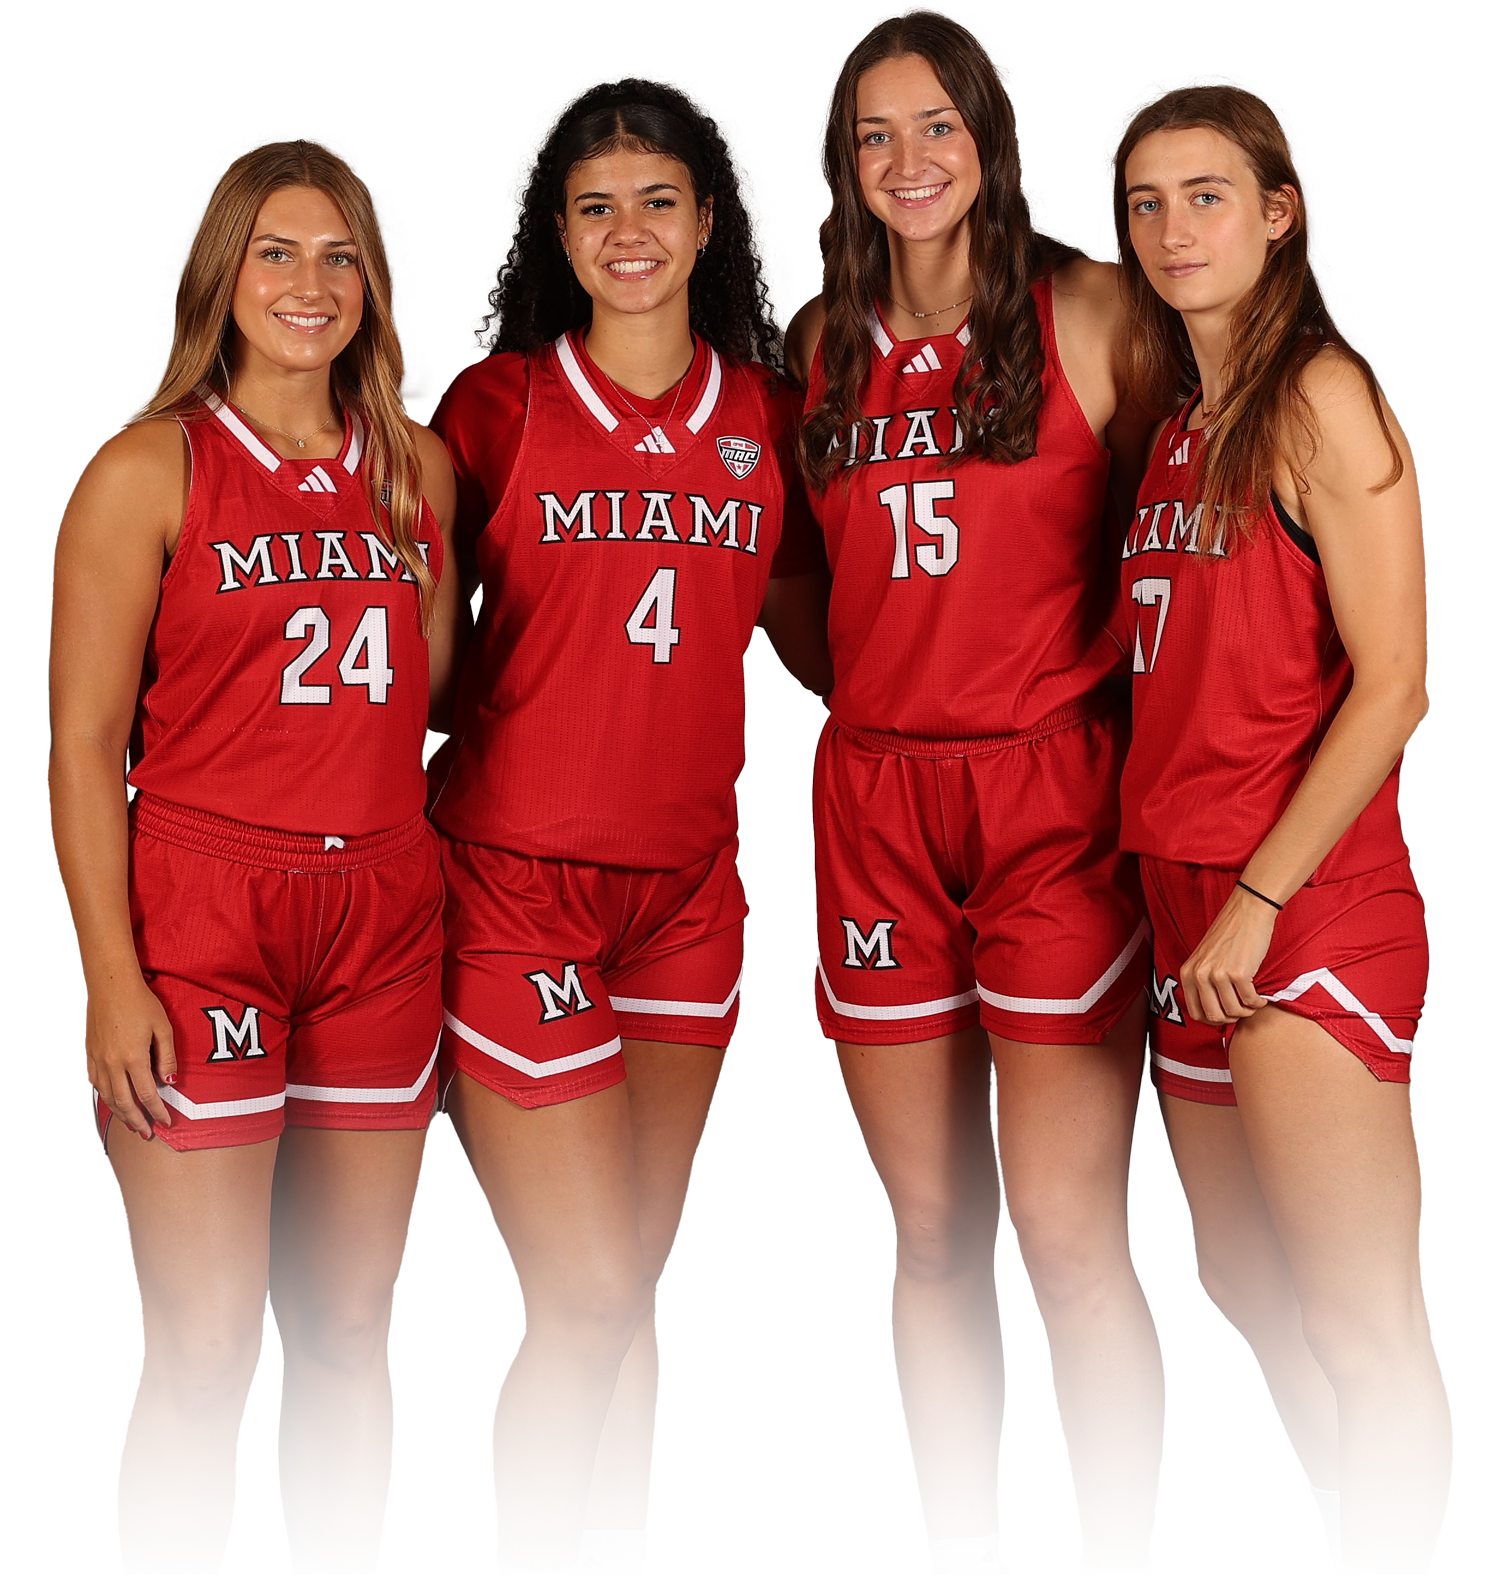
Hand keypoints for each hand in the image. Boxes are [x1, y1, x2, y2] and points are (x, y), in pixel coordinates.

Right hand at [85, 975, 176, 1137]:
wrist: (111, 985)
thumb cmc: (140, 1003)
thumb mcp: (163, 1028)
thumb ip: (167, 1057)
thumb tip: (169, 1082)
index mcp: (133, 1058)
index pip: (146, 1096)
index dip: (157, 1112)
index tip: (165, 1122)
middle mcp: (112, 1063)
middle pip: (124, 1103)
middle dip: (137, 1122)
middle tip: (147, 1133)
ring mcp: (98, 1061)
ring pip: (108, 1097)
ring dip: (121, 1114)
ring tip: (132, 1123)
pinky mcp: (89, 1055)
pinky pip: (97, 1084)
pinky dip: (107, 1098)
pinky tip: (115, 1101)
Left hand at [1180, 885, 1278, 1026]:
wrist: (1247, 911)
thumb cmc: (1229, 935)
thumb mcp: (1205, 959)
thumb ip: (1203, 982)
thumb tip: (1213, 1013)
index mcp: (1187, 973)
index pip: (1195, 1013)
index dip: (1213, 1020)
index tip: (1226, 1015)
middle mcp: (1198, 975)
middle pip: (1214, 1016)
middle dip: (1231, 1018)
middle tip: (1242, 1010)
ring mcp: (1217, 974)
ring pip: (1233, 1012)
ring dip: (1247, 1011)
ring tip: (1252, 1002)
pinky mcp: (1238, 973)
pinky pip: (1250, 1001)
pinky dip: (1258, 1003)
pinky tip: (1261, 997)